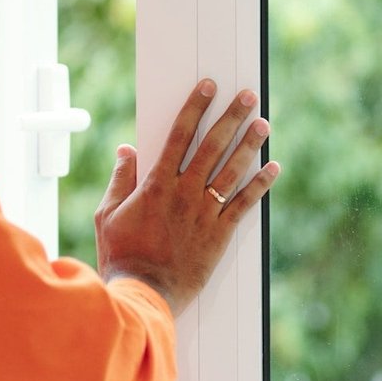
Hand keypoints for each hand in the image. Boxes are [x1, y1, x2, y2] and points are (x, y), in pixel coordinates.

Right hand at [95, 80, 280, 314]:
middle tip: (248, 95)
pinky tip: (273, 167)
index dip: (196, 107)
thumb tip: (126, 150)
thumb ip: (120, 180)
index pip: (180, 135)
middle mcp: (184, 193)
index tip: (209, 86)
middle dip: (231, 117)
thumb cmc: (122, 255)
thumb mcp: (108, 214)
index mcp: (157, 184)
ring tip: (263, 122)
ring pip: (232, 171)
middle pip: (212, 146)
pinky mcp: (219, 235)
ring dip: (250, 144)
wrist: (144, 294)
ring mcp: (204, 213)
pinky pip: (244, 205)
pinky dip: (260, 185)